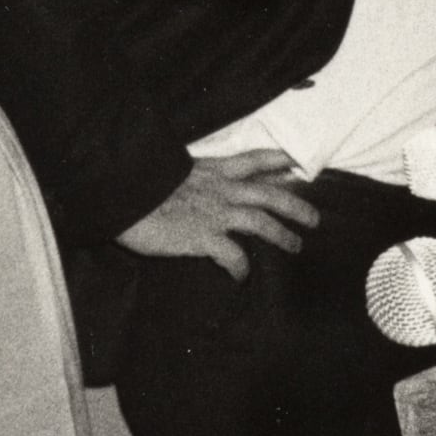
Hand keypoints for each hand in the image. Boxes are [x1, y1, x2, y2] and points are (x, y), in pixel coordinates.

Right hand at [117, 151, 320, 277]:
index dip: (275, 160)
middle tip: (314, 218)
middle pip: (267, 194)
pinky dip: (241, 267)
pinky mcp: (205, 237)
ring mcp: (214, 213)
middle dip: (294, 204)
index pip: (250, 160)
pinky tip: (241, 276)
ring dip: (282, 234)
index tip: (295, 162)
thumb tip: (196, 187)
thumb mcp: (170, 171)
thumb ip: (190, 180)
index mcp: (210, 170)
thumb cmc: (140, 181)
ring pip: (261, 221)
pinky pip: (234, 256)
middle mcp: (219, 190)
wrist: (121, 191)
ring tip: (296, 245)